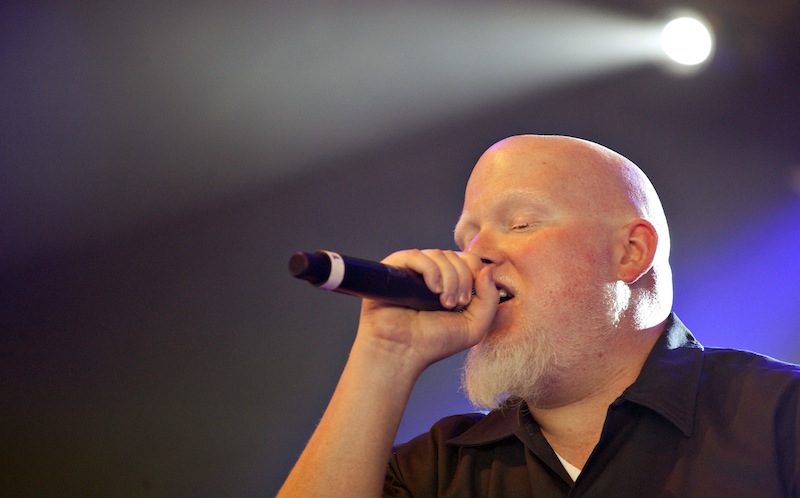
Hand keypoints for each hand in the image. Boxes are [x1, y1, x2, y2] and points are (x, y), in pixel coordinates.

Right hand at [354, 249, 499, 376]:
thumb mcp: (474, 326)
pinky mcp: (394, 269)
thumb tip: (488, 269)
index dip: (475, 272)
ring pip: (439, 255)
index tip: (470, 298)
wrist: (401, 352)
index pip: (468, 260)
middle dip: (463, 280)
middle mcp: (430, 274)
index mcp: (448, 283)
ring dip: (449, 278)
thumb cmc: (433, 343)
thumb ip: (489, 299)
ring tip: (445, 303)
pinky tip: (432, 290)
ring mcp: (411, 270)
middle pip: (456, 256)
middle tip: (456, 304)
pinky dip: (431, 270)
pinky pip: (416, 256)